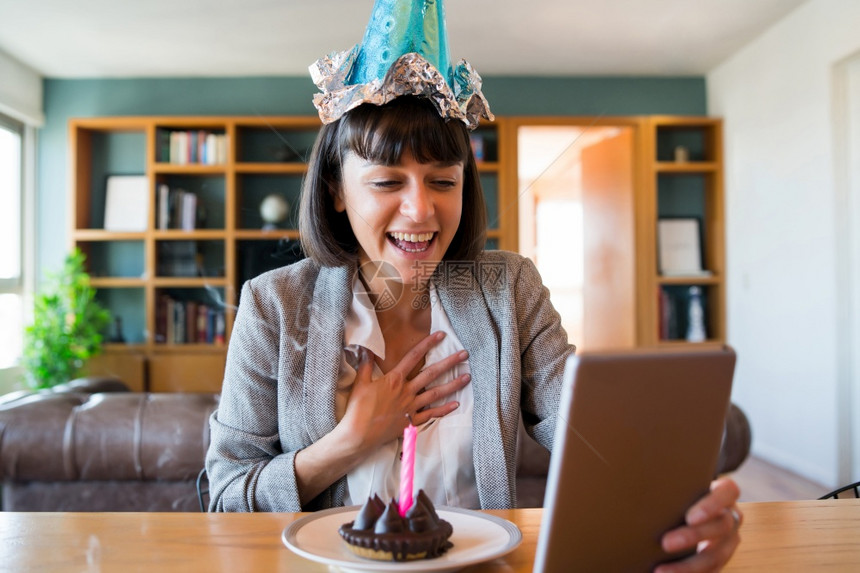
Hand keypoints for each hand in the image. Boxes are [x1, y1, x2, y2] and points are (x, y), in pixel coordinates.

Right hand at [339, 332, 470, 453]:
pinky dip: (444, 409)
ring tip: (467, 377)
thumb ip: (366, 364)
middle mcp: (406, 391)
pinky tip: (456, 404)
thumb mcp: (360, 383)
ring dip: (453, 385)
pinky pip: (431, 414)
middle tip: (464, 354)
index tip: (440, 335)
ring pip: (436, 394)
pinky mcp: (411, 421)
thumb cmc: (358, 409)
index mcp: (394, 379)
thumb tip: (366, 348)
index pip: (413, 357)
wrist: (359, 435)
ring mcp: (411, 407)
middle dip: (449, 363)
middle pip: (431, 374)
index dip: (427, 344)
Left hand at [656, 477, 741, 572]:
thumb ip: (673, 490)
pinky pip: (712, 571)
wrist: (690, 512)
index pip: (729, 492)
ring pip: (717, 555)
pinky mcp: (723, 558)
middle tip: (665, 543)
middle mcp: (732, 516)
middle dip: (692, 537)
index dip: (712, 505)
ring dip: (689, 566)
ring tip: (661, 571)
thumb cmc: (679, 494)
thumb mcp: (681, 487)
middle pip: (721, 526)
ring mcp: (730, 539)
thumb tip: (641, 495)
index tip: (689, 518)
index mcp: (725, 494)